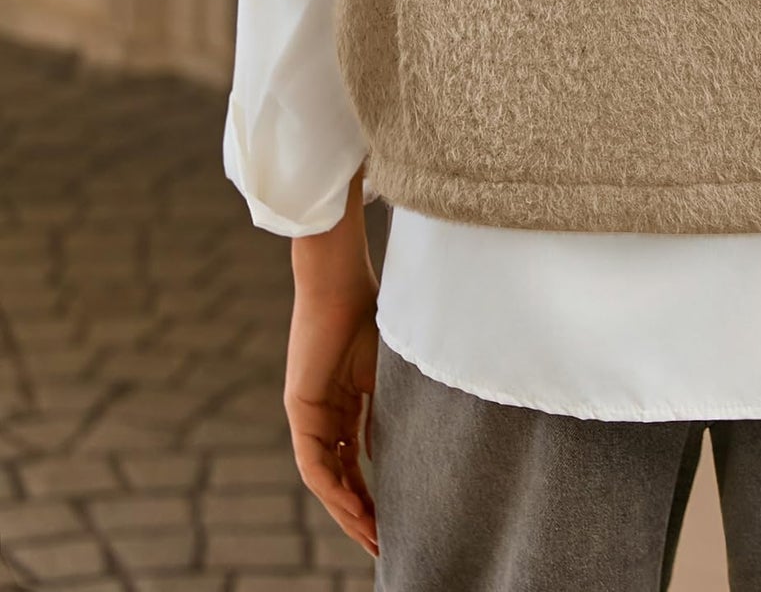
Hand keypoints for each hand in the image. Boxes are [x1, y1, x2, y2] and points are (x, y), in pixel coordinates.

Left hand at [285, 167, 379, 557]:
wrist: (342, 281)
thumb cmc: (372, 311)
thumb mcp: (386, 370)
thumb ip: (388, 408)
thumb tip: (396, 450)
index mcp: (346, 403)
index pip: (356, 460)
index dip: (373, 491)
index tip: (393, 519)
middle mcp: (326, 414)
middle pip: (340, 477)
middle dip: (360, 512)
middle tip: (382, 543)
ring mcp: (311, 413)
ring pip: (326, 477)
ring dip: (347, 510)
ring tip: (371, 536)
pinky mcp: (300, 408)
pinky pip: (314, 462)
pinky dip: (334, 488)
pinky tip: (354, 507)